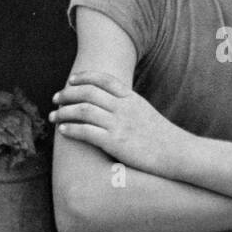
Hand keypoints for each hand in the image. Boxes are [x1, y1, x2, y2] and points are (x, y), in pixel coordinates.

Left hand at [50, 71, 187, 174]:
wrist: (178, 153)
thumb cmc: (163, 138)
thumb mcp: (146, 113)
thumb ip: (129, 107)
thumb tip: (113, 106)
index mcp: (131, 98)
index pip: (103, 80)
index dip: (84, 78)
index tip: (71, 80)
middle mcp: (123, 107)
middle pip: (87, 93)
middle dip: (67, 94)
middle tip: (56, 98)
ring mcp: (119, 124)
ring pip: (83, 111)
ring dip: (64, 112)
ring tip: (54, 116)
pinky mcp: (115, 142)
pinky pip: (86, 132)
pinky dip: (71, 129)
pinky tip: (63, 131)